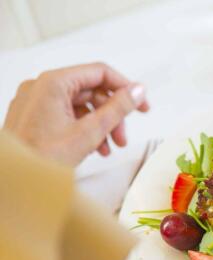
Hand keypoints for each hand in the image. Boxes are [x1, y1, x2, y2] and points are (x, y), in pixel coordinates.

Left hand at [2, 63, 148, 165]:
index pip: (100, 73)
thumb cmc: (41, 158)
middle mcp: (42, 87)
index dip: (125, 88)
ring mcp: (36, 101)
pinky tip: (94, 148)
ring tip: (109, 147)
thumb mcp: (90, 132)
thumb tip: (137, 91)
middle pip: (91, 91)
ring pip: (80, 105)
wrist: (16, 178)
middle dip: (112, 115)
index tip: (141, 104)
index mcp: (53, 83)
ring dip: (100, 125)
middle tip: (123, 136)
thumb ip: (118, 108)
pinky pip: (67, 115)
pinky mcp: (34, 116)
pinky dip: (84, 129)